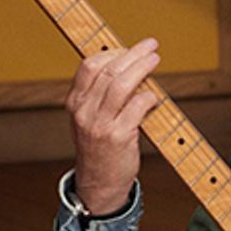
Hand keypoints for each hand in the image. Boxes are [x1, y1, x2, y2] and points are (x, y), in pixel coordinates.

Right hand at [67, 36, 160, 214]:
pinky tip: (155, 96)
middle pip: (109, 70)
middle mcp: (84, 111)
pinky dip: (148, 96)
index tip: (129, 48)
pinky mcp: (118, 137)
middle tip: (150, 46)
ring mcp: (100, 124)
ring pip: (122, 84)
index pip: (89, 66)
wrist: (98, 184)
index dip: (112, 52)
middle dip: (133, 54)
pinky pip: (137, 106)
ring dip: (142, 68)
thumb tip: (127, 67)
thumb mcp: (88, 119)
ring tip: (155, 60)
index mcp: (75, 103)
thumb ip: (99, 95)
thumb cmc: (99, 149)